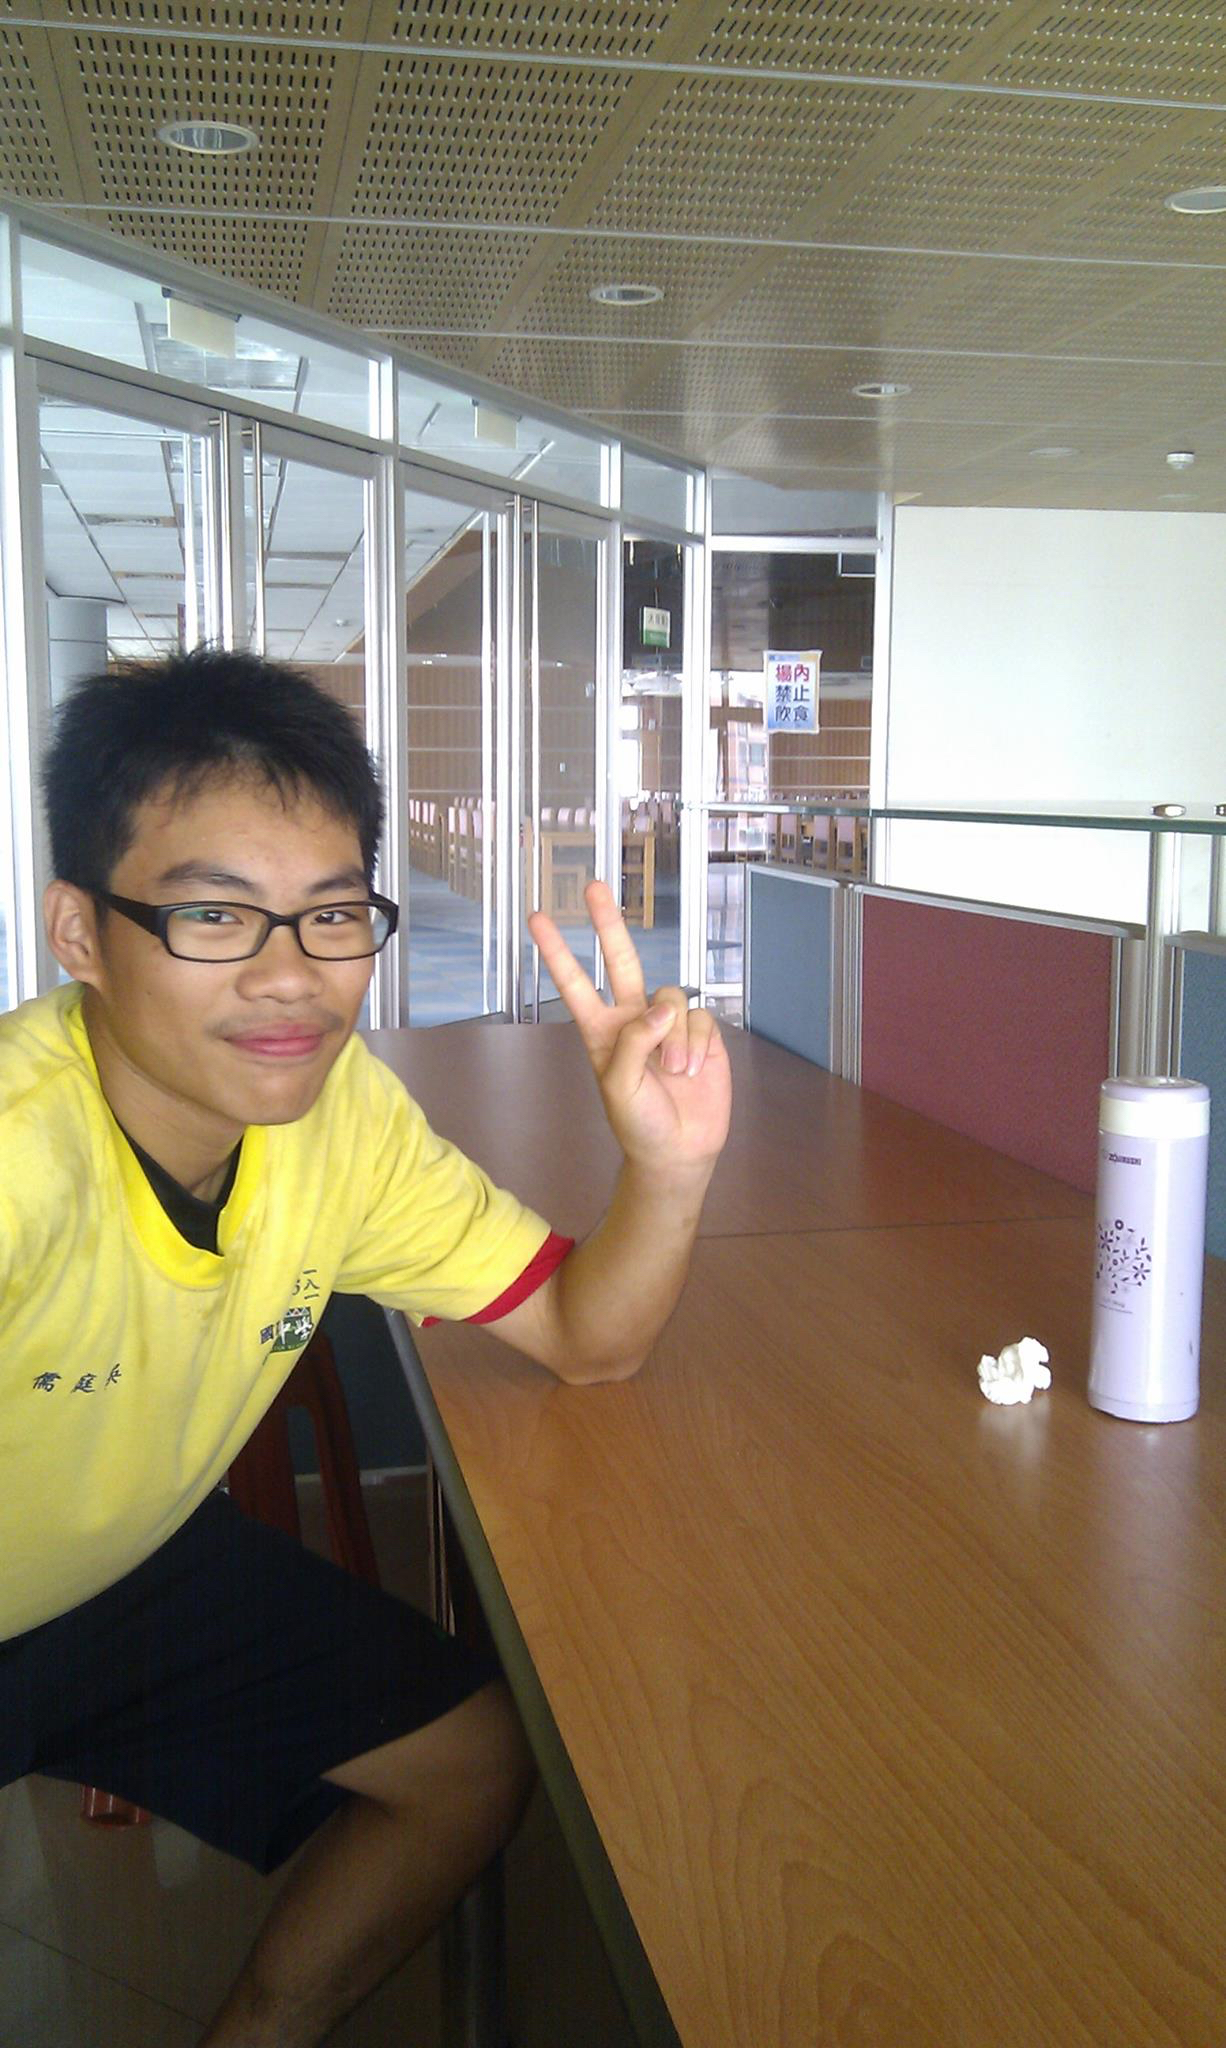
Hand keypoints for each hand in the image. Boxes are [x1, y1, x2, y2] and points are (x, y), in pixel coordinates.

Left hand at [527, 881, 730, 1180]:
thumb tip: (660, 1007)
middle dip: (607, 923)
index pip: (576, 984)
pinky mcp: (701, 1033)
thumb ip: (633, 1041)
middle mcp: (633, 1019)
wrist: (678, 1150)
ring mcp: (668, 1024)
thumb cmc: (639, 1122)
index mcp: (601, 1031)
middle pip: (621, 960)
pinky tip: (694, 1070)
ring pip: (671, 996)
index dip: (558, 952)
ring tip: (674, 1073)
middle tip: (594, 886)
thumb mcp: (619, 1085)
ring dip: (675, 1037)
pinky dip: (697, 1045)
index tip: (537, 919)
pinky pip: (701, 1018)